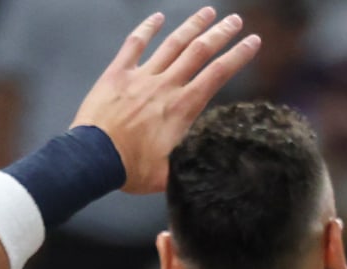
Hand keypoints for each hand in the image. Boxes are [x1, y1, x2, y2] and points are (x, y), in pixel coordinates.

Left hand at [70, 8, 261, 193]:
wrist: (93, 159)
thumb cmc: (131, 170)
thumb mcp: (170, 174)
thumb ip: (192, 163)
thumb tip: (212, 165)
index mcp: (183, 108)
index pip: (218, 74)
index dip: (238, 55)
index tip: (253, 42)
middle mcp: (166, 86)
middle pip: (199, 51)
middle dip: (221, 33)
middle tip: (236, 20)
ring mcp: (141, 77)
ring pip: (172, 43)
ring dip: (193, 25)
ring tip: (208, 12)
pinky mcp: (117, 74)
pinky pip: (134, 44)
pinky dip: (147, 28)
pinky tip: (158, 17)